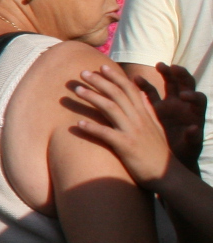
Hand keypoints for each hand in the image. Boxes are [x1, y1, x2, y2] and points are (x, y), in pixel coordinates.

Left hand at [69, 63, 175, 189]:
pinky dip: (93, 128)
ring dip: (92, 97)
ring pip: (111, 108)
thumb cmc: (157, 152)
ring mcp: (132, 132)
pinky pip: (107, 134)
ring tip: (76, 90)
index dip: (115, 76)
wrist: (167, 175)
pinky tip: (78, 124)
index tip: (101, 66)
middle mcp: (138, 119)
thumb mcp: (156, 127)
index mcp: (144, 114)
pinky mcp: (126, 146)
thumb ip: (148, 109)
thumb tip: (141, 93)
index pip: (129, 89)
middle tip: (81, 73)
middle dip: (99, 81)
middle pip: (117, 94)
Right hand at [152, 63, 206, 168]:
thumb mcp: (191, 147)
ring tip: (158, 65)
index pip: (199, 99)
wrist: (173, 158)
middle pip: (186, 84)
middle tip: (170, 68)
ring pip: (170, 84)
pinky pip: (150, 93)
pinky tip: (135, 78)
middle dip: (179, 74)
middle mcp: (184, 105)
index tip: (183, 96)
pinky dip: (144, 85)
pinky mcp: (156, 108)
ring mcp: (170, 104)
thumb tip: (193, 128)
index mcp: (195, 113)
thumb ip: (193, 138)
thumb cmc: (185, 153)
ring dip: (166, 73)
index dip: (193, 95)